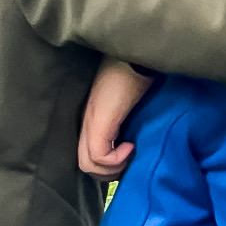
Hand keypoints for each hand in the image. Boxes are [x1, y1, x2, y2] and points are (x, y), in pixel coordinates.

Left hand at [79, 57, 155, 179]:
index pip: (88, 157)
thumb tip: (139, 139)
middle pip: (86, 166)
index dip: (110, 165)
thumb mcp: (132, 103)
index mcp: (93, 118)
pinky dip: (117, 159)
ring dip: (114, 167)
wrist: (138, 53)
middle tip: (131, 159)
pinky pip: (99, 155)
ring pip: (89, 165)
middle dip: (110, 172)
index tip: (132, 153)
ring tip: (132, 152)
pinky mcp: (100, 120)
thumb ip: (129, 120)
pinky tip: (132, 145)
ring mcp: (92, 121)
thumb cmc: (140, 72)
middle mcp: (87, 122)